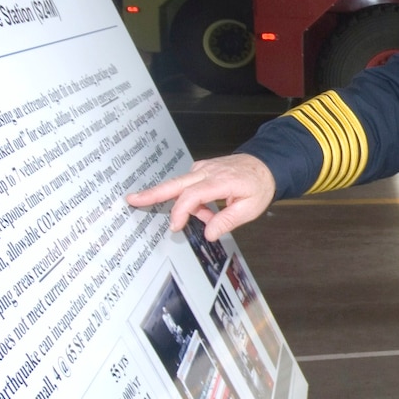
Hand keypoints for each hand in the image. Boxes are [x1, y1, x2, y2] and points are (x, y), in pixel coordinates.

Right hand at [125, 153, 276, 241]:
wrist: (265, 165)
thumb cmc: (259, 185)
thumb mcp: (250, 208)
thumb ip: (227, 221)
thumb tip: (208, 233)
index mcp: (220, 180)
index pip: (192, 196)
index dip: (180, 212)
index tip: (175, 226)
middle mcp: (208, 171)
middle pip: (175, 184)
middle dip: (152, 193)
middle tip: (132, 200)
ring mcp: (203, 168)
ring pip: (181, 187)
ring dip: (186, 206)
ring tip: (208, 216)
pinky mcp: (201, 170)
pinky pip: (189, 186)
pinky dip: (192, 200)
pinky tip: (207, 209)